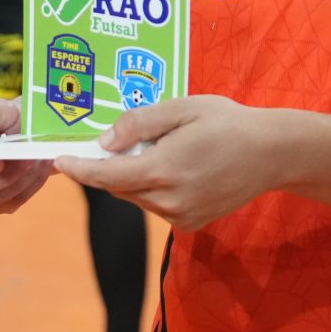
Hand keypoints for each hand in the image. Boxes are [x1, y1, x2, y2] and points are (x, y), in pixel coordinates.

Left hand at [56, 96, 276, 231]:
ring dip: (134, 177)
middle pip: (119, 188)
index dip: (79, 169)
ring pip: (137, 198)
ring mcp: (181, 216)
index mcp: (163, 170)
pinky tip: (178, 167)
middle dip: (110, 167)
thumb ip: (140, 123)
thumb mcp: (182, 108)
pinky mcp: (191, 223)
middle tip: (118, 141)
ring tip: (160, 149)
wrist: (272, 154)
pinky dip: (154, 188)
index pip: (105, 176)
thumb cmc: (228, 123)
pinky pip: (156, 206)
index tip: (58, 160)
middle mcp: (169, 200)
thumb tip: (105, 141)